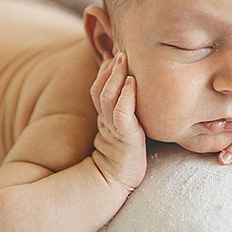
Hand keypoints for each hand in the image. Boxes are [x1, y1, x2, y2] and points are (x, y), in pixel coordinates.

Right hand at [89, 52, 147, 192]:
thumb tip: (129, 88)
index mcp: (104, 115)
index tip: (115, 51)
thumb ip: (121, 109)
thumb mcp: (121, 128)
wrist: (116, 183)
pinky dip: (126, 96)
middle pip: (101, 87)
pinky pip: (122, 113)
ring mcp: (114, 128)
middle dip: (109, 68)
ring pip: (109, 96)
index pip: (100, 86)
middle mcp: (106, 118)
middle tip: (120, 49)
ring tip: (123, 59)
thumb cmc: (125, 156)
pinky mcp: (125, 138)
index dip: (105, 69)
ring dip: (115, 76)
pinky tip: (131, 83)